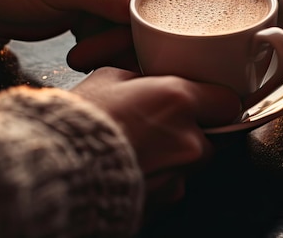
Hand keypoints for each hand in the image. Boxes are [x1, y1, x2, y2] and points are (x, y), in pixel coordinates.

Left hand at [0, 0, 181, 70]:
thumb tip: (144, 7)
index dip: (170, 1)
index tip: (165, 32)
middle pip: (152, 5)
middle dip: (130, 34)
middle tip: (94, 53)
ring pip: (138, 27)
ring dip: (114, 48)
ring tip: (79, 57)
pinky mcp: (107, 15)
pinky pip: (122, 38)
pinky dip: (107, 52)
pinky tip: (81, 56)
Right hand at [71, 67, 240, 218]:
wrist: (53, 169)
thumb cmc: (79, 122)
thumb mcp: (109, 78)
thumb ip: (143, 79)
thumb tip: (149, 81)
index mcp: (179, 101)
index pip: (228, 102)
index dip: (217, 102)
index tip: (208, 102)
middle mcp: (188, 140)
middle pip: (214, 137)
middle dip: (195, 131)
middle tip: (166, 125)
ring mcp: (178, 177)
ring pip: (191, 164)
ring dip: (175, 157)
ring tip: (140, 148)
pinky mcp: (163, 203)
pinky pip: (171, 186)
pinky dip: (158, 178)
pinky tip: (132, 168)